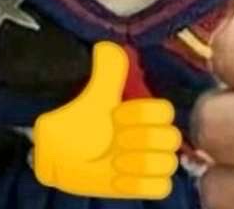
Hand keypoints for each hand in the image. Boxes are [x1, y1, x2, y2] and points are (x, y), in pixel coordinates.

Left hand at [34, 41, 181, 198]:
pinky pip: (161, 187)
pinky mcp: (141, 184)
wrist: (61, 152)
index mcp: (143, 109)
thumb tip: (108, 47)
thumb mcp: (92, 93)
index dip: (142, 115)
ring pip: (169, 163)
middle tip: (116, 139)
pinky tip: (118, 176)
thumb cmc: (79, 118)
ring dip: (142, 162)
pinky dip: (143, 184)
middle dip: (143, 139)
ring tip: (116, 160)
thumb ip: (106, 70)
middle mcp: (150, 133)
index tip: (116, 115)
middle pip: (172, 137)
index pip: (165, 110)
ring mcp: (148, 159)